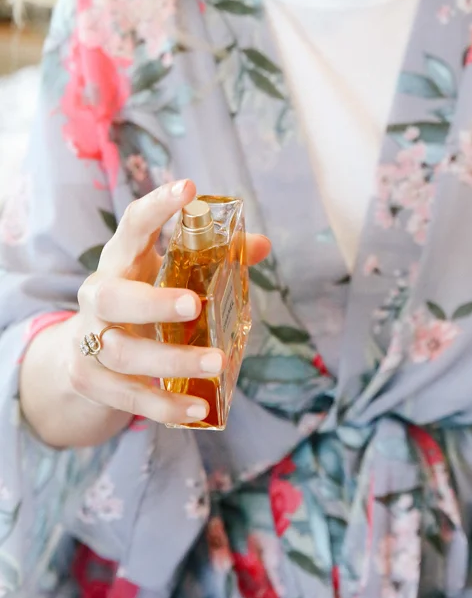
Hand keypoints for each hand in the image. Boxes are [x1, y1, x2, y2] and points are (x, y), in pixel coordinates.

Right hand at [65, 179, 268, 426]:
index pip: (132, 225)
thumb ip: (213, 259)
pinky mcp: (90, 380)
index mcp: (121, 260)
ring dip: (171, 360)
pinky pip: (126, 397)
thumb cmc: (139, 299)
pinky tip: (198, 410)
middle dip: (152, 302)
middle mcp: (97, 297)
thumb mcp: (168, 274)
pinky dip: (163, 407)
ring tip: (216, 362)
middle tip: (195, 305)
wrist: (81, 352)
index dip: (157, 205)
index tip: (187, 187)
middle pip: (112, 298)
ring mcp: (88, 341)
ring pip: (122, 353)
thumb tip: (262, 245)